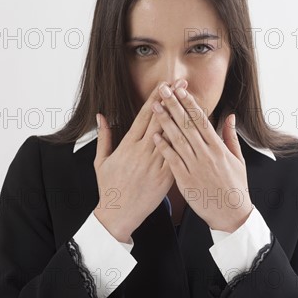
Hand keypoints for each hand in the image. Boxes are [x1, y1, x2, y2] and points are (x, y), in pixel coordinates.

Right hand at [93, 80, 186, 241]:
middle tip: (182, 83)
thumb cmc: (110, 188)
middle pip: (161, 119)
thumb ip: (104, 137)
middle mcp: (142, 151)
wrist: (118, 214)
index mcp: (127, 145)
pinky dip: (187, 143)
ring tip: (192, 101)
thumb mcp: (101, 161)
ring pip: (172, 135)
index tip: (164, 84)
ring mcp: (155, 164)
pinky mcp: (166, 177)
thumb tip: (102, 116)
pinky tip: (197, 131)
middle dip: (172, 99)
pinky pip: (178, 156)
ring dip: (183, 116)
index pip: (144, 115)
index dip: (155, 98)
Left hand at [151, 85, 252, 232]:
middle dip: (174, 105)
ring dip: (165, 122)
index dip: (190, 103)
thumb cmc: (235, 187)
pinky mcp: (186, 180)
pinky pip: (172, 161)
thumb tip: (230, 116)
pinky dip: (164, 148)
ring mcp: (195, 167)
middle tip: (163, 90)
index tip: (181, 90)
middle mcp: (206, 154)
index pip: (202, 120)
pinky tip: (155, 136)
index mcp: (218, 148)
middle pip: (187, 125)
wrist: (231, 214)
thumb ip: (230, 136)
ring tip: (155, 107)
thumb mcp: (238, 160)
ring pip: (178, 140)